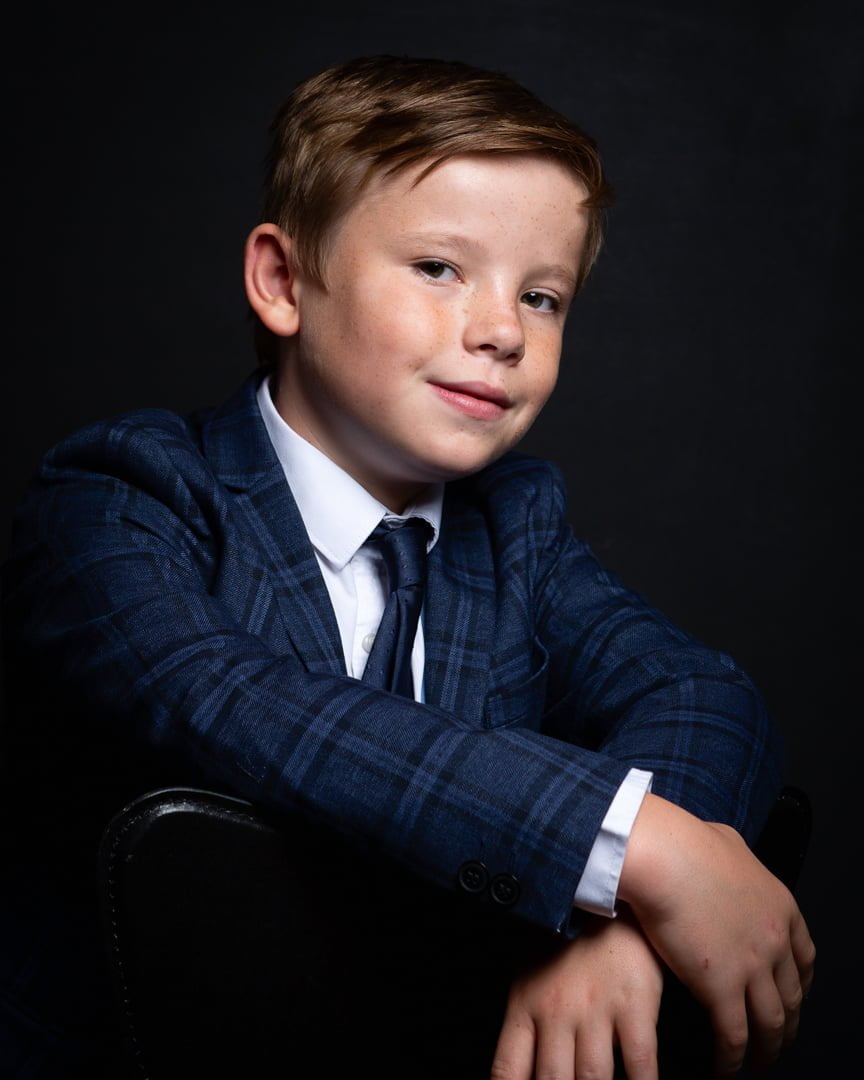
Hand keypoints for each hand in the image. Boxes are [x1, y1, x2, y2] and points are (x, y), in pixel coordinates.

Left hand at [491, 909, 662, 1079]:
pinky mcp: (634, 1005)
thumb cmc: (570, 948)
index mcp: (524, 1006)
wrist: (611, 899)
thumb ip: (528, 1030)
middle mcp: (556, 1011)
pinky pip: (640, 1064)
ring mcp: (595, 1009)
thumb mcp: (533, 980)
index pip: (506, 1070)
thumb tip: (525, 1076)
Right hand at [619, 794, 815, 1075]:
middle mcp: (774, 940)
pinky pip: (734, 1035)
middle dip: (787, 1023)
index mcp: (780, 907)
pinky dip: (733, 1059)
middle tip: (778, 1039)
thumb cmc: (684, 842)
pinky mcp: (721, 987)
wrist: (663, 855)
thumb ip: (736, 860)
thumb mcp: (726, 842)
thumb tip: (727, 853)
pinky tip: (726, 1069)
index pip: (805, 958)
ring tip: (758, 1065)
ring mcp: (752, 966)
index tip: (793, 997)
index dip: (800, 984)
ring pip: (770, 1023)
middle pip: (792, 996)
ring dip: (767, 1050)